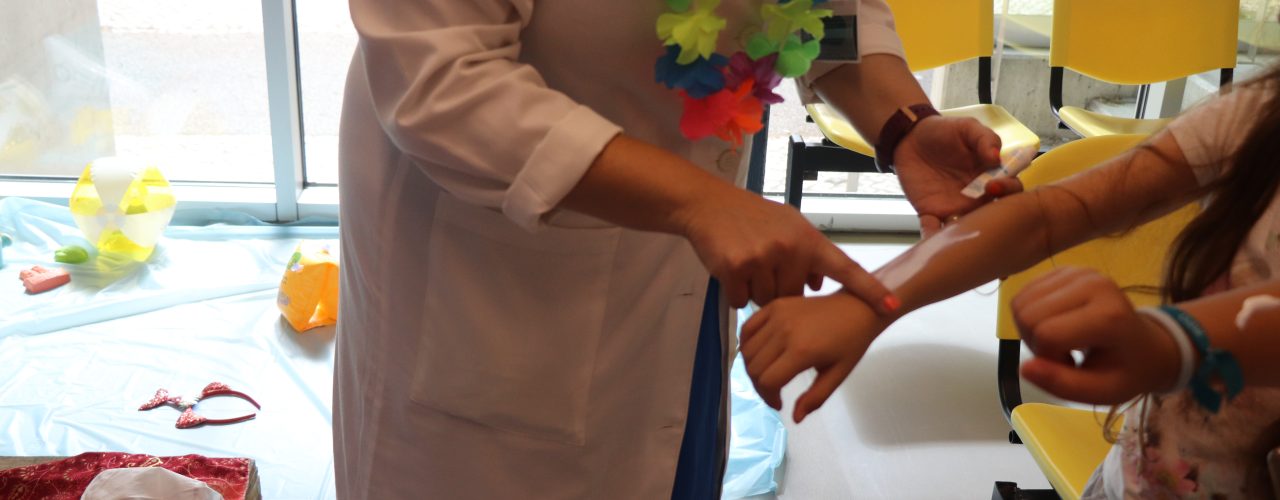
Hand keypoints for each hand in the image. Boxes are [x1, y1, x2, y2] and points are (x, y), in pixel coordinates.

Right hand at [681, 186, 895, 311]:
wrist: (708, 204)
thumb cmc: (751, 217)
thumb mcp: (788, 226)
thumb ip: (808, 254)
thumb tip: (820, 284)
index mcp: (808, 239)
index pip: (846, 269)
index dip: (870, 290)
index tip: (892, 306)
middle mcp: (790, 249)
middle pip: (794, 297)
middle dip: (778, 289)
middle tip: (762, 264)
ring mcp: (763, 258)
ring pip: (767, 302)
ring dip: (755, 291)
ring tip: (746, 262)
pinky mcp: (736, 268)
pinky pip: (742, 301)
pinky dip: (735, 292)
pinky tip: (731, 269)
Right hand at [740, 292, 888, 421]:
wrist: (858, 307)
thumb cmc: (851, 343)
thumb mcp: (838, 374)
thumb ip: (816, 398)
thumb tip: (795, 418)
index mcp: (802, 351)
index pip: (767, 381)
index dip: (768, 397)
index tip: (779, 404)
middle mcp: (784, 332)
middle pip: (754, 367)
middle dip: (760, 386)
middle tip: (773, 391)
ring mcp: (777, 315)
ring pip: (747, 349)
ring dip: (752, 367)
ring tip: (767, 374)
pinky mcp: (775, 305)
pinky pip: (747, 328)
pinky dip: (746, 343)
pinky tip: (759, 353)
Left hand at [893, 116, 1022, 236]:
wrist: (909, 137)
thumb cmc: (943, 131)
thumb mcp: (966, 128)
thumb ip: (984, 139)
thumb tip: (996, 157)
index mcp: (991, 176)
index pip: (1011, 190)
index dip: (1008, 190)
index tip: (994, 186)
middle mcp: (977, 197)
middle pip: (994, 217)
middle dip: (993, 222)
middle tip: (982, 216)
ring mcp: (955, 207)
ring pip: (967, 229)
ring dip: (967, 237)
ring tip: (964, 240)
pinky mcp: (931, 213)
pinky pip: (934, 230)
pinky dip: (933, 238)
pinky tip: (932, 243)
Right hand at [1013, 267, 1180, 404]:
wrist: (1147, 346)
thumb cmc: (1125, 371)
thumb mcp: (1100, 391)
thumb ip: (1062, 385)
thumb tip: (1024, 368)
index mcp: (1108, 315)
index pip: (1047, 334)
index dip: (1048, 358)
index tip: (1071, 366)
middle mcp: (1093, 284)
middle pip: (1028, 315)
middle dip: (1036, 342)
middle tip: (1063, 354)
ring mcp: (1078, 272)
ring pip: (1021, 303)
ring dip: (1031, 329)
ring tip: (1060, 338)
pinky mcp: (1065, 269)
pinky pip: (1024, 294)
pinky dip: (1031, 315)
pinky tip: (1055, 324)